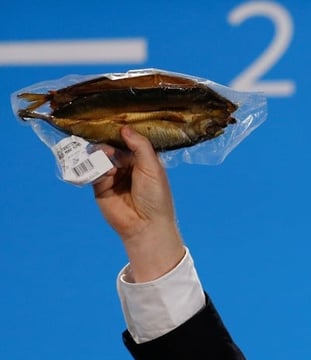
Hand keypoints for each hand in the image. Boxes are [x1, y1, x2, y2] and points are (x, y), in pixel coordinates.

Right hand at [93, 126, 184, 281]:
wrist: (146, 225)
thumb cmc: (156, 197)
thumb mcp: (153, 167)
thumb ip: (140, 146)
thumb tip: (124, 128)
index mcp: (142, 161)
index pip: (128, 141)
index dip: (121, 133)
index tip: (112, 121)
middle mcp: (126, 167)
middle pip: (111, 147)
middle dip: (108, 143)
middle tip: (108, 144)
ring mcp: (112, 176)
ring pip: (100, 158)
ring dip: (101, 155)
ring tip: (106, 158)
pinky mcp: (99, 187)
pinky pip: (92, 172)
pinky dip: (96, 169)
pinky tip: (104, 171)